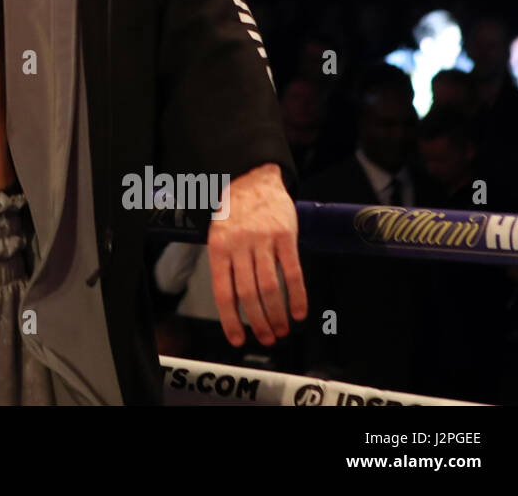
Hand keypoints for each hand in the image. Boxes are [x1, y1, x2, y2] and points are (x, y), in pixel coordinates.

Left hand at [206, 162, 307, 345]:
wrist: (253, 178)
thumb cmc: (234, 212)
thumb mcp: (218, 234)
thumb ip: (224, 265)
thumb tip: (232, 304)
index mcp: (218, 247)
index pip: (223, 292)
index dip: (230, 319)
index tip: (238, 339)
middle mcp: (239, 245)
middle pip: (249, 294)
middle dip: (258, 322)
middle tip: (266, 338)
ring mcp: (263, 240)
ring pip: (270, 286)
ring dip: (277, 314)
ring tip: (282, 329)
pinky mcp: (285, 236)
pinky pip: (292, 271)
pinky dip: (297, 295)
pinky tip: (299, 311)